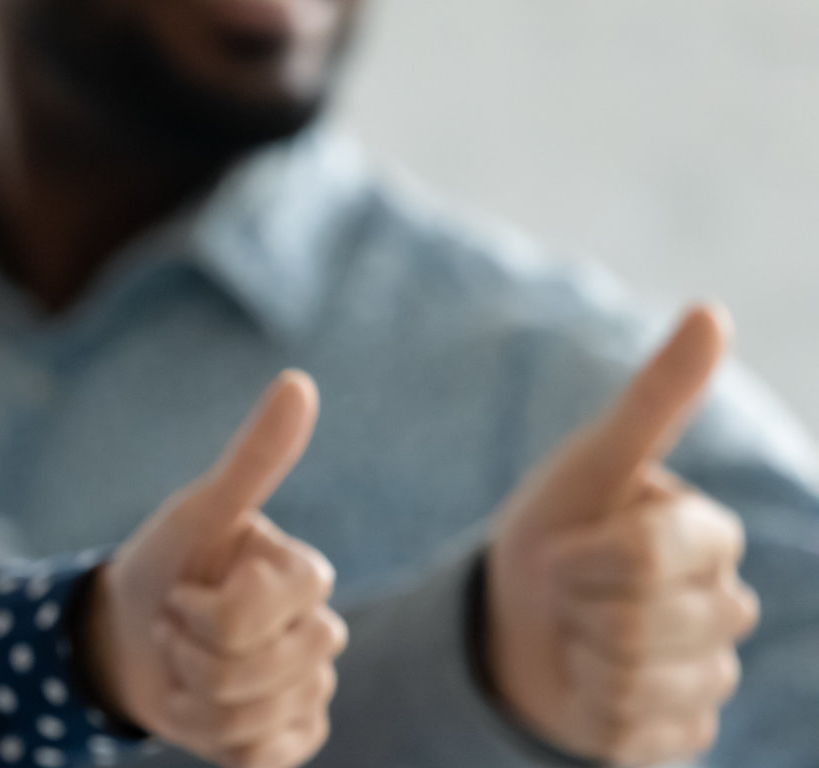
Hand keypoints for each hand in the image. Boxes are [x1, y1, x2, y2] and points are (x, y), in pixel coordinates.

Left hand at [86, 371, 345, 767]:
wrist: (125, 636)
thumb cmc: (164, 564)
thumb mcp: (198, 512)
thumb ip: (253, 457)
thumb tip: (298, 381)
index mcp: (303, 574)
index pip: (272, 606)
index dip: (209, 610)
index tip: (182, 590)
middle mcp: (319, 631)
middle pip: (261, 667)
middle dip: (193, 653)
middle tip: (176, 629)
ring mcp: (310, 687)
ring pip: (255, 715)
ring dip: (192, 696)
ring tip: (182, 664)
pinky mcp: (291, 736)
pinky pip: (260, 758)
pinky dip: (212, 740)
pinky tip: (200, 709)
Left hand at [488, 304, 757, 764]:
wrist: (511, 623)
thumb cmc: (551, 533)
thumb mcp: (588, 466)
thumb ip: (654, 400)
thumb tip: (710, 311)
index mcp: (710, 535)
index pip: (645, 556)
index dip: (580, 558)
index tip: (565, 547)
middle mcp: (728, 606)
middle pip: (638, 622)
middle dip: (575, 608)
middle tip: (566, 596)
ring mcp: (712, 674)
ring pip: (637, 681)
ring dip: (580, 660)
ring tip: (576, 637)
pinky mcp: (684, 732)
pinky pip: (633, 731)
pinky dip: (589, 712)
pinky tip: (587, 685)